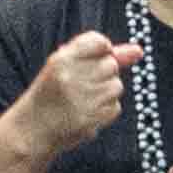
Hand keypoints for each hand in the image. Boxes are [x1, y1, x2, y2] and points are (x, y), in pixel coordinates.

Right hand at [7, 33, 138, 160]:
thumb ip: (101, 55)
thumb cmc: (52, 94)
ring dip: (105, 93)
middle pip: (111, 64)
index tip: (91, 61)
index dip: (101, 51)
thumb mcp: (66, 66)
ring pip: (116, 86)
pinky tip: (86, 113)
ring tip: (83, 99)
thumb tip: (139, 51)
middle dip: (102, 74)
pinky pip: (115, 107)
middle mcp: (72, 77)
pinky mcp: (91, 119)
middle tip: (82, 84)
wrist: (33, 129)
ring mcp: (82, 99)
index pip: (100, 42)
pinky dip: (105, 110)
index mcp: (61, 60)